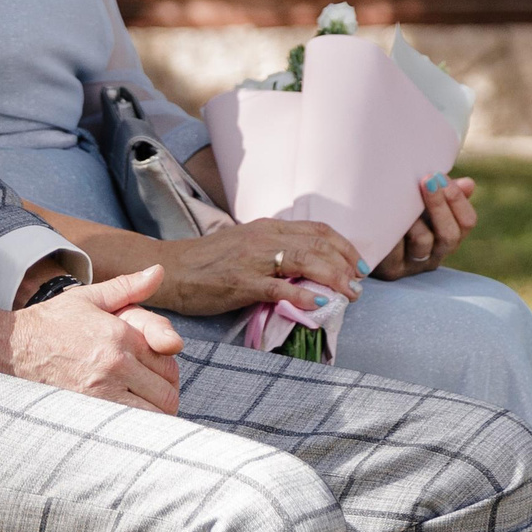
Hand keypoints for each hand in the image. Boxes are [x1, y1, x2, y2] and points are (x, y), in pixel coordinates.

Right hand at [1, 266, 184, 412]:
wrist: (12, 348)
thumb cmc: (52, 322)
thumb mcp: (90, 298)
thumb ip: (128, 287)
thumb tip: (159, 271)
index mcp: (120, 335)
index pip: (169, 361)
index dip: (167, 369)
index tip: (155, 371)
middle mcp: (115, 364)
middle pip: (166, 392)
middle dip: (165, 392)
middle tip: (151, 391)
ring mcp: (102, 392)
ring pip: (154, 414)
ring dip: (154, 413)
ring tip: (141, 406)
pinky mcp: (88, 413)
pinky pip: (129, 428)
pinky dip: (136, 427)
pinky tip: (127, 420)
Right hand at [150, 219, 362, 317]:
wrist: (171, 269)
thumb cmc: (208, 261)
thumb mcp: (245, 246)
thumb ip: (274, 251)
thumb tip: (307, 268)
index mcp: (266, 227)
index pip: (316, 229)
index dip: (343, 246)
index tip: (359, 264)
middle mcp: (263, 237)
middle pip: (316, 243)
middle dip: (345, 263)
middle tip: (360, 283)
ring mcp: (252, 259)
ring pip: (304, 261)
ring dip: (333, 278)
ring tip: (350, 294)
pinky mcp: (241, 282)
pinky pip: (278, 288)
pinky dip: (303, 295)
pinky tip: (320, 304)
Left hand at [373, 174, 478, 279]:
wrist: (361, 236)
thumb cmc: (394, 210)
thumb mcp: (418, 201)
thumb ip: (442, 192)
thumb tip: (469, 184)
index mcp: (447, 235)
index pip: (466, 222)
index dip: (458, 200)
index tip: (440, 176)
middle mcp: (434, 254)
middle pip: (450, 235)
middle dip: (439, 205)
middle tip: (426, 180)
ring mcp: (413, 265)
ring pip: (423, 241)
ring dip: (414, 218)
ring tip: (400, 199)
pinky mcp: (391, 270)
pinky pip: (395, 249)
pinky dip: (391, 230)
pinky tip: (381, 214)